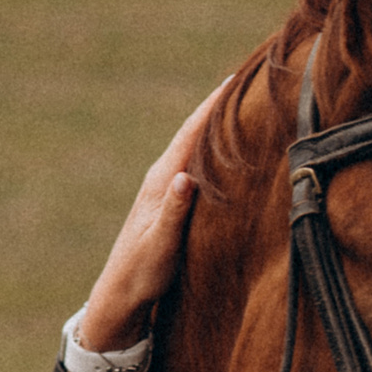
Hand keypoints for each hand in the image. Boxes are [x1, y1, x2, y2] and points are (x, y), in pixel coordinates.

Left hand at [74, 80, 229, 371]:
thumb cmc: (141, 274)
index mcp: (162, 180)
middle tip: (252, 75)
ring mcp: (167, 187)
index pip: (193, 132)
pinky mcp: (171, 200)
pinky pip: (197, 162)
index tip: (241, 76)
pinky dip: (213, 147)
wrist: (119, 296)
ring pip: (197, 145)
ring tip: (244, 99)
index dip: (216, 103)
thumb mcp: (160, 245)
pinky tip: (226, 145)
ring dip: (218, 122)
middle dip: (222, 103)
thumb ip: (174, 212)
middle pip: (196, 130)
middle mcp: (164, 177)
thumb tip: (185, 178)